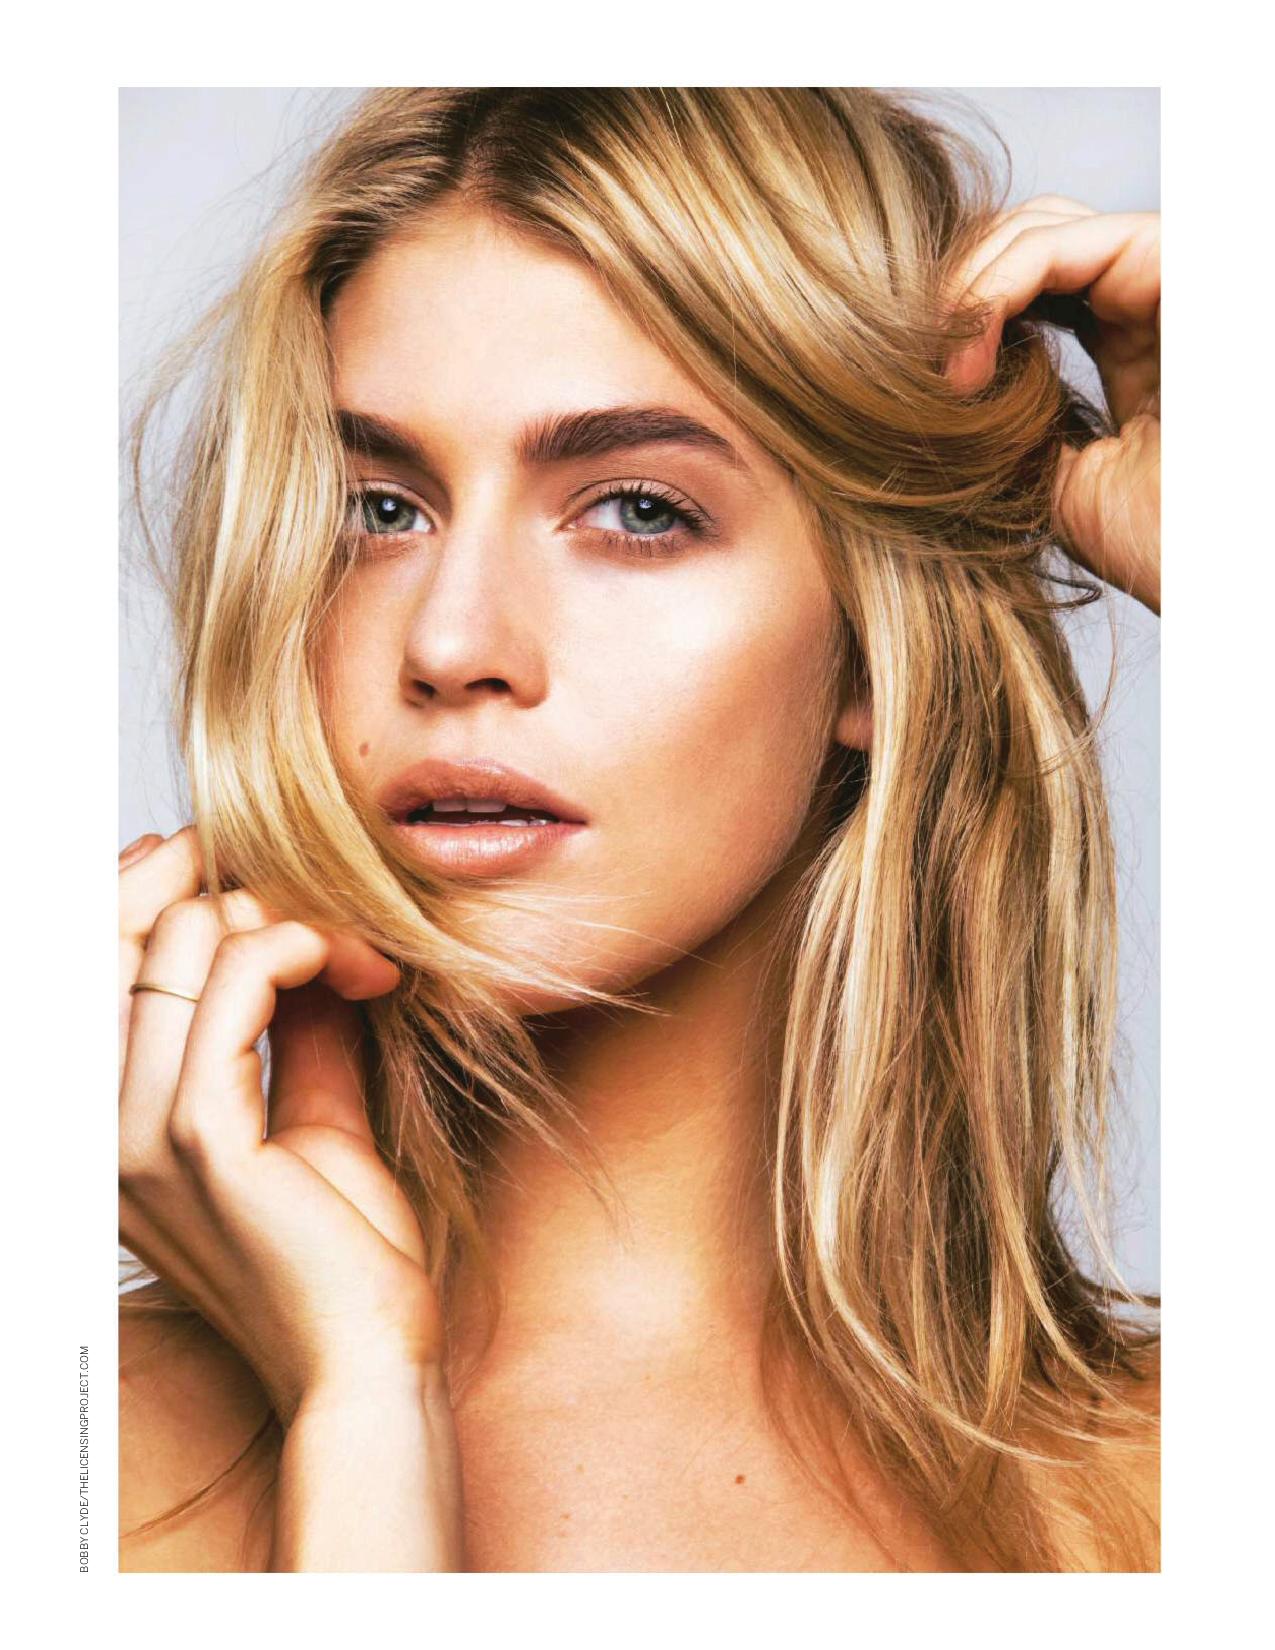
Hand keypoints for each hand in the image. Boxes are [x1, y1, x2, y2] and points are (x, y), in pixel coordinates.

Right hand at [119, 827, 444, 1425]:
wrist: (369, 1360)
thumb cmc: (341, 1253)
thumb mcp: (308, 1115)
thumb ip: (288, 1028)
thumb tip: (294, 934)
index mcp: (110, 1120)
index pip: (88, 961)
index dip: (145, 884)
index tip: (230, 859)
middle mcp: (99, 1127)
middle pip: (116, 936)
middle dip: (217, 884)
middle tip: (313, 902)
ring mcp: (137, 1138)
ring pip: (178, 949)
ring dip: (276, 921)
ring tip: (349, 956)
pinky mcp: (200, 1145)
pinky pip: (233, 993)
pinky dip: (293, 951)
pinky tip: (348, 968)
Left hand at [942, 196, 1159, 613]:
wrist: (1214, 565)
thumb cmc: (1157, 543)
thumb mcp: (1055, 481)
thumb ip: (1008, 422)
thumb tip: (931, 390)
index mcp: (1129, 341)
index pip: (1027, 285)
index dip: (958, 317)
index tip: (907, 390)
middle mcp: (1148, 297)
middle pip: (1025, 239)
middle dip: (953, 292)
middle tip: (905, 367)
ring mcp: (1163, 275)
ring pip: (1037, 227)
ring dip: (963, 290)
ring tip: (934, 370)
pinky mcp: (1174, 260)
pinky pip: (1060, 240)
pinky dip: (992, 290)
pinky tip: (962, 363)